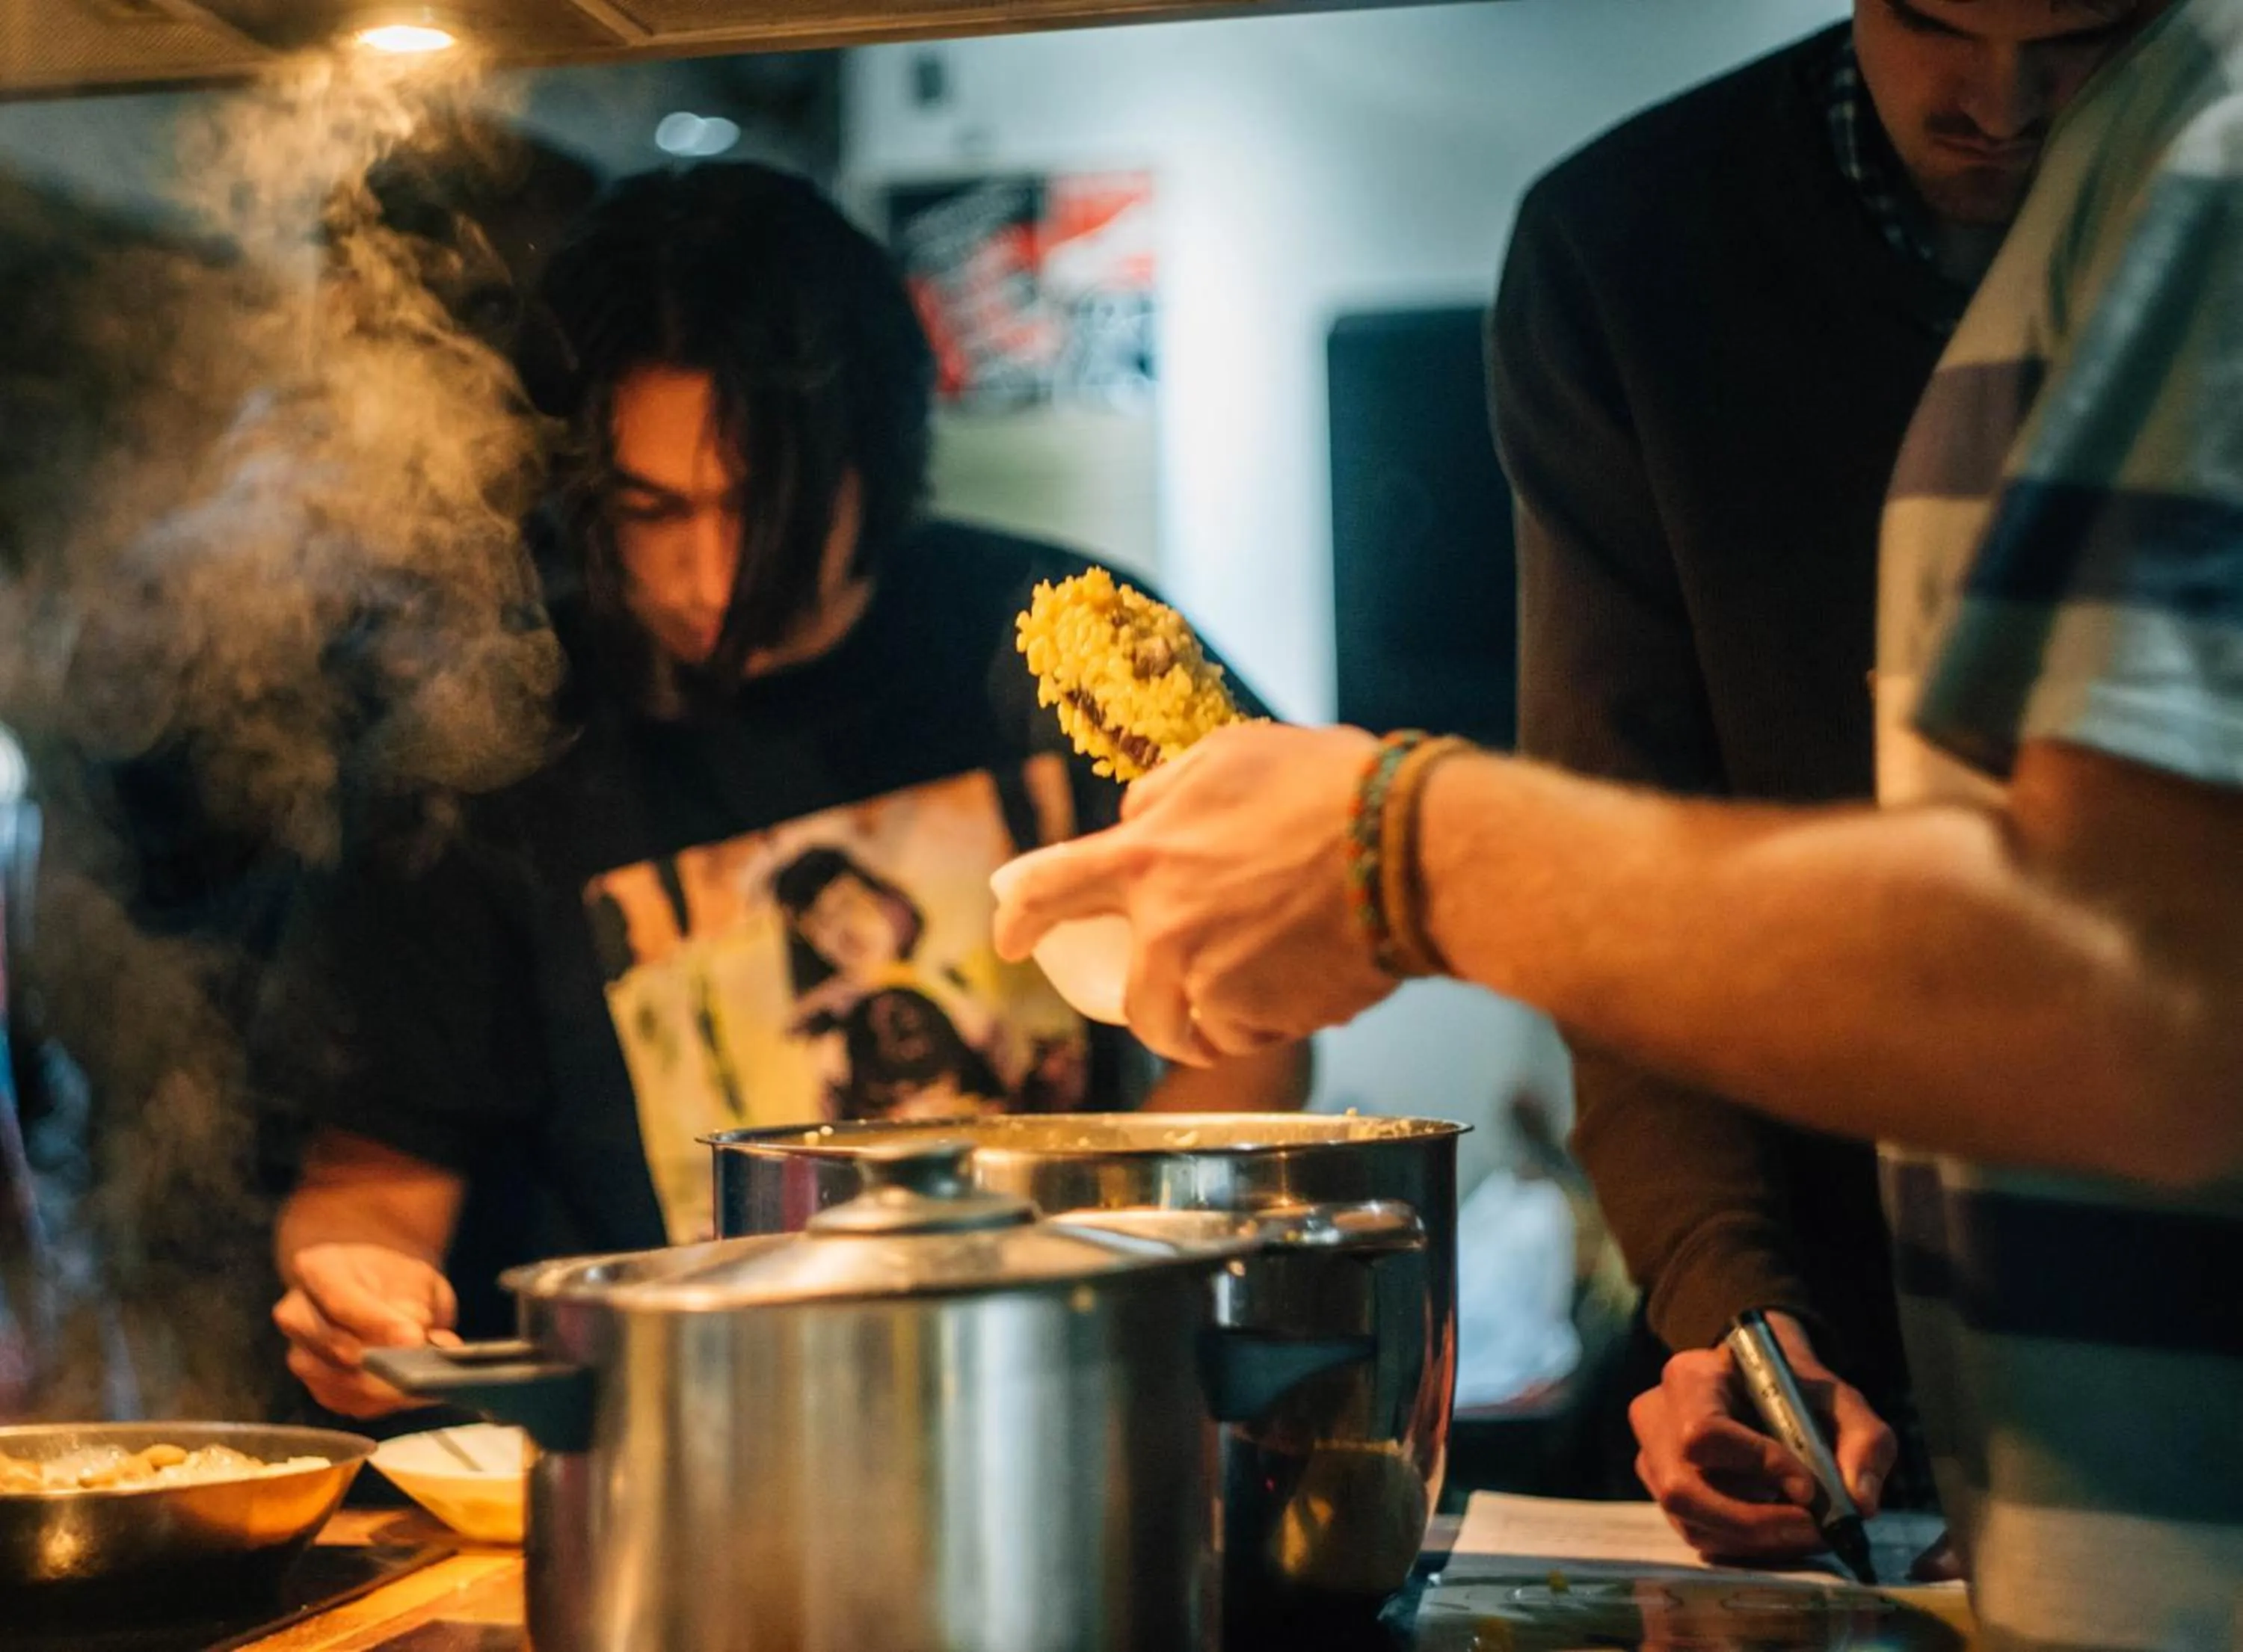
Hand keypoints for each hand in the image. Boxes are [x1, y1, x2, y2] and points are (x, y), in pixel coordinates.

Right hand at [273, 1243, 458, 1418]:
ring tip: (425, 1380)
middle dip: (382, 1361)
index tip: (413, 1338)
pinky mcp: (317, 1387)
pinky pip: (348, 1402)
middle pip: (333, 1345)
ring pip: (339, 1381)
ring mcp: (301, 1354)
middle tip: (422, 1366)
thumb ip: (419, 1304)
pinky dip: (384, 1401)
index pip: (340, 1299)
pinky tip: (412, 1392)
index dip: (377, 1322)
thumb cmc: (396, 1280)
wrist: (378, 1293)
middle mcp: (295, 1313)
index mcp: (316, 1269)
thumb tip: (429, 1341)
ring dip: (385, 1386)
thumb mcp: (417, 1277)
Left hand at [992, 723, 1394, 1064]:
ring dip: (1214, 1020)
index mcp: (1146, 856)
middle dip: (1155, 1002)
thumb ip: (1167, 794)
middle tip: (1187, 994)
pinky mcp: (1260, 1020)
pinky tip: (1309, 987)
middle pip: (1133, 998)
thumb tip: (1135, 820)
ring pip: (1192, 1026)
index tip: (1008, 938)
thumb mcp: (1232, 756)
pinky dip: (1272, 1023)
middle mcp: (1166, 929)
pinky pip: (1250, 1037)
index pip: (1048, 890)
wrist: (1409, 848)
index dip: (1020, 916)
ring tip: (1263, 994)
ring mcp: (1211, 982)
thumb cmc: (1331, 789)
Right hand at [1629, 1312, 1895, 1563]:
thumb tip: (1859, 1504)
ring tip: (1806, 1532)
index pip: (1704, 1433)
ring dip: (1754, 1541)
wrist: (1762, 1387)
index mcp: (1690, 1377)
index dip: (1757, 1466)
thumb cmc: (1797, 1389)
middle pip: (1683, 1491)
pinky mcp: (1664, 1494)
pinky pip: (1697, 1536)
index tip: (1811, 1489)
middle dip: (1753, 1523)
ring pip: (1690, 1523)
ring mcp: (1652, 1459)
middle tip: (1812, 1530)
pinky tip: (1781, 1532)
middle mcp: (1655, 1416)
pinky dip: (1745, 1547)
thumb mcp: (1841, 1401)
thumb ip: (1864, 1442)